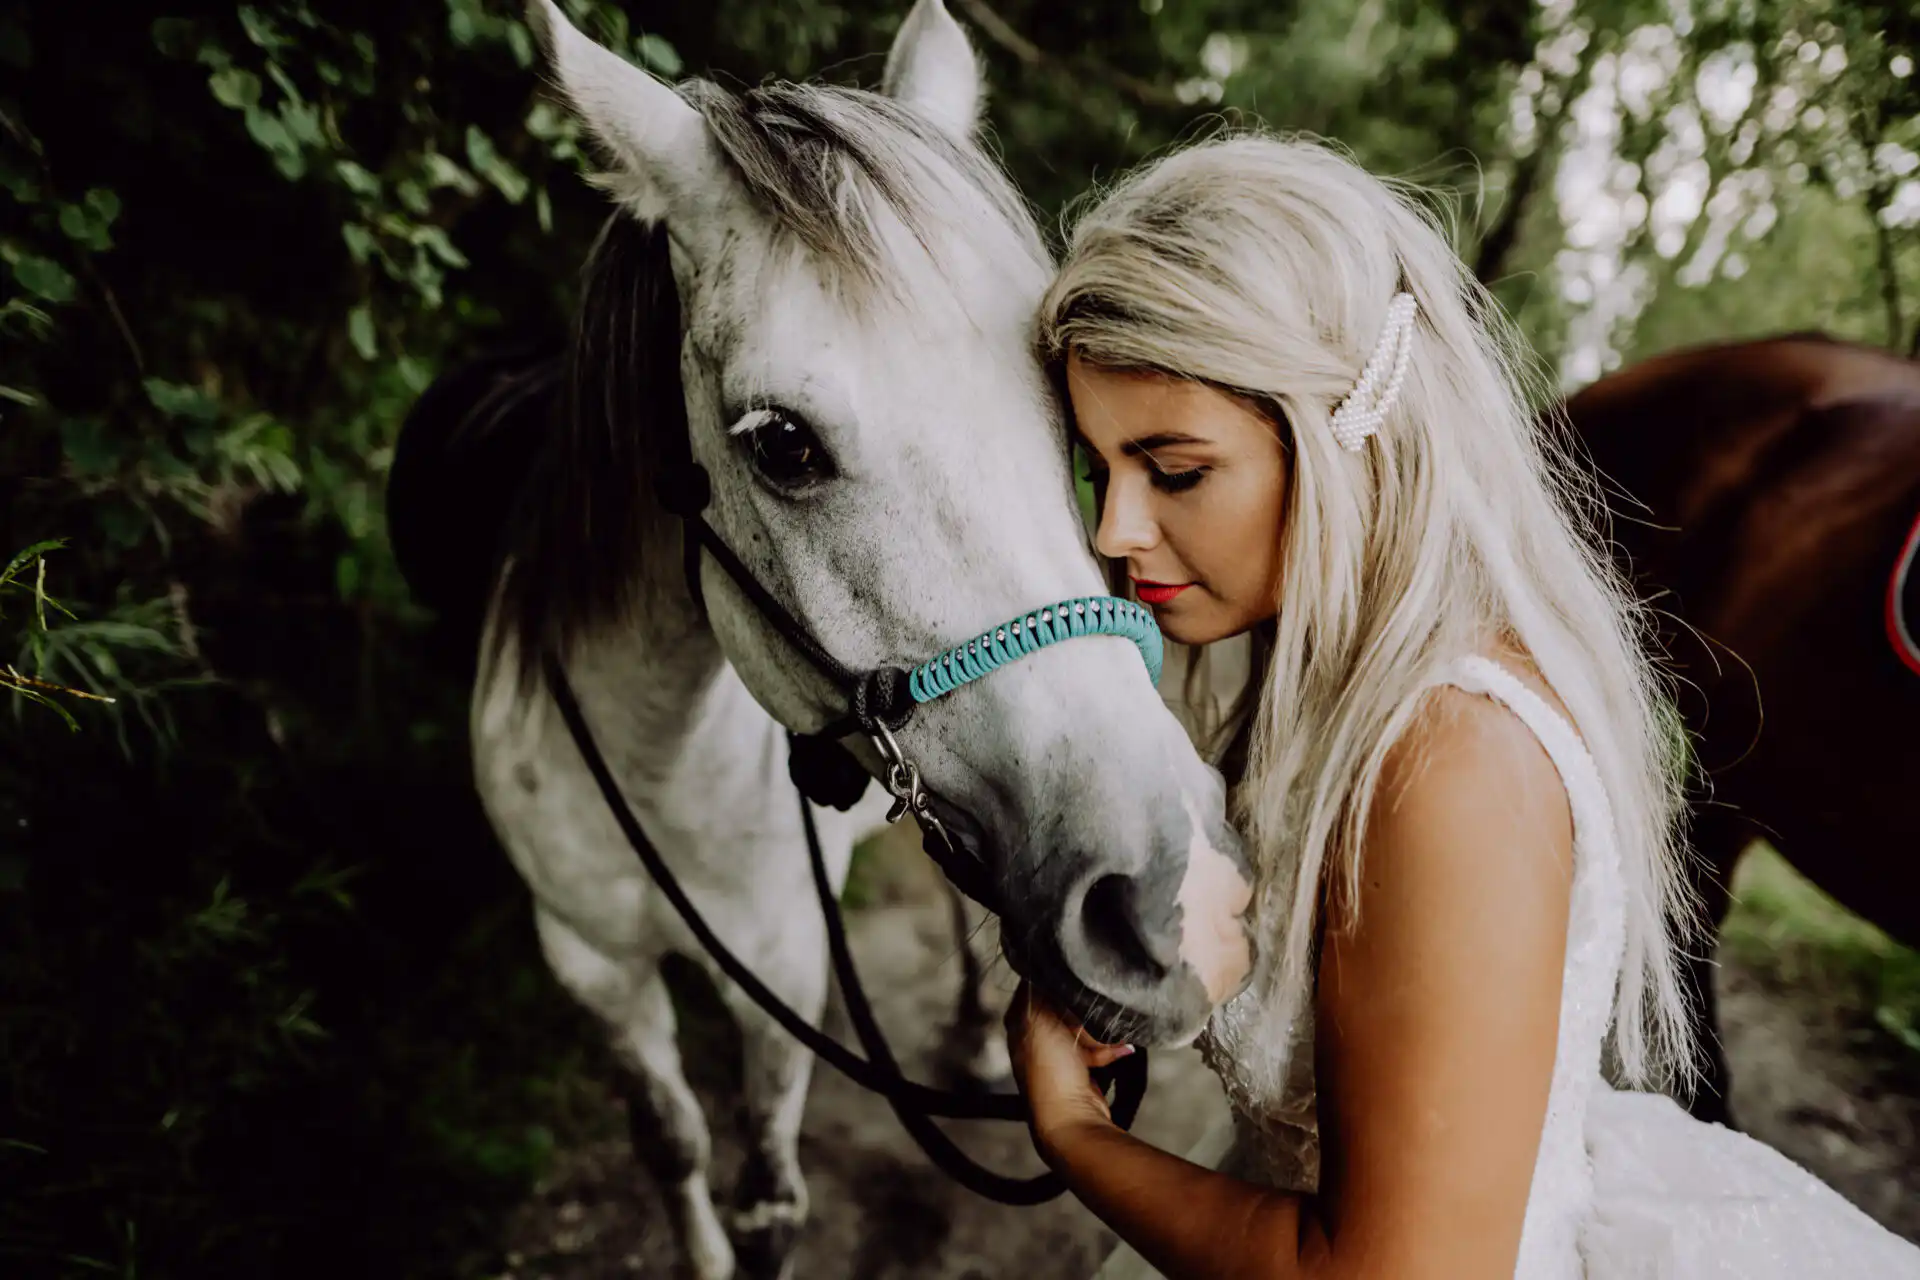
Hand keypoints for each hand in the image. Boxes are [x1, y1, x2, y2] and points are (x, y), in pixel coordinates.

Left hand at [1005, 980, 1134, 1166]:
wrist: (1070, 1119)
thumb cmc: (1050, 1071)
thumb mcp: (1038, 1019)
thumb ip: (1039, 989)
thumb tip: (1044, 965)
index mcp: (1019, 1020)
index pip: (1037, 983)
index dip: (1058, 979)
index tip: (1078, 976)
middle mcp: (1034, 1035)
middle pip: (1066, 1003)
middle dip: (1086, 1009)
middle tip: (1094, 1017)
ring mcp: (1058, 1053)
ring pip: (1085, 1024)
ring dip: (1101, 1031)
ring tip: (1109, 1040)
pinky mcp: (1079, 1068)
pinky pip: (1098, 1047)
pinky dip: (1109, 1047)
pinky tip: (1122, 1048)